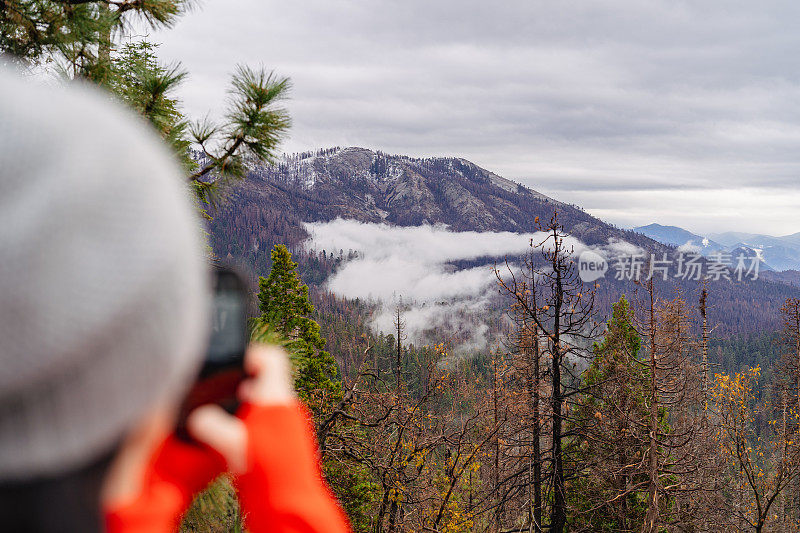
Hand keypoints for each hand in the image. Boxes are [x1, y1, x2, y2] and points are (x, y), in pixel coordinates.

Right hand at [186, 344, 295, 472]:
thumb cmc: (268, 470)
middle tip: (222, 395)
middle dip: (241, 386)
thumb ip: (211, 426)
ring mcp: (289, 422)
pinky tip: (237, 440)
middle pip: (265, 381)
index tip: (234, 362)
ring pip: (265, 403)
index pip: (272, 358)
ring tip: (226, 420)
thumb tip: (197, 418)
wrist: (290, 500)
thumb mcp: (232, 444)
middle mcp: (286, 405)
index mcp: (276, 397)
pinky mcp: (287, 440)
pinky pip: (268, 422)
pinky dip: (252, 424)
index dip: (252, 354)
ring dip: (246, 408)